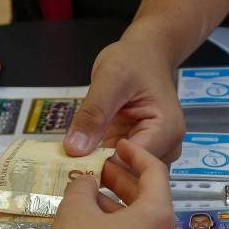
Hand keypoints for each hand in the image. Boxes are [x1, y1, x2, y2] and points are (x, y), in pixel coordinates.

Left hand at [63, 36, 184, 163]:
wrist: (146, 53)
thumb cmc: (133, 59)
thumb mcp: (109, 79)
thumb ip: (93, 114)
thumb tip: (75, 150)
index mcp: (166, 130)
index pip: (134, 164)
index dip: (103, 168)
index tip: (71, 168)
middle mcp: (167, 147)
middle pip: (131, 174)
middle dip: (98, 173)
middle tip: (61, 170)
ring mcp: (155, 152)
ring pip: (124, 174)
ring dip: (96, 170)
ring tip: (67, 167)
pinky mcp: (140, 152)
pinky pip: (118, 164)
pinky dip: (98, 163)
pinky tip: (79, 159)